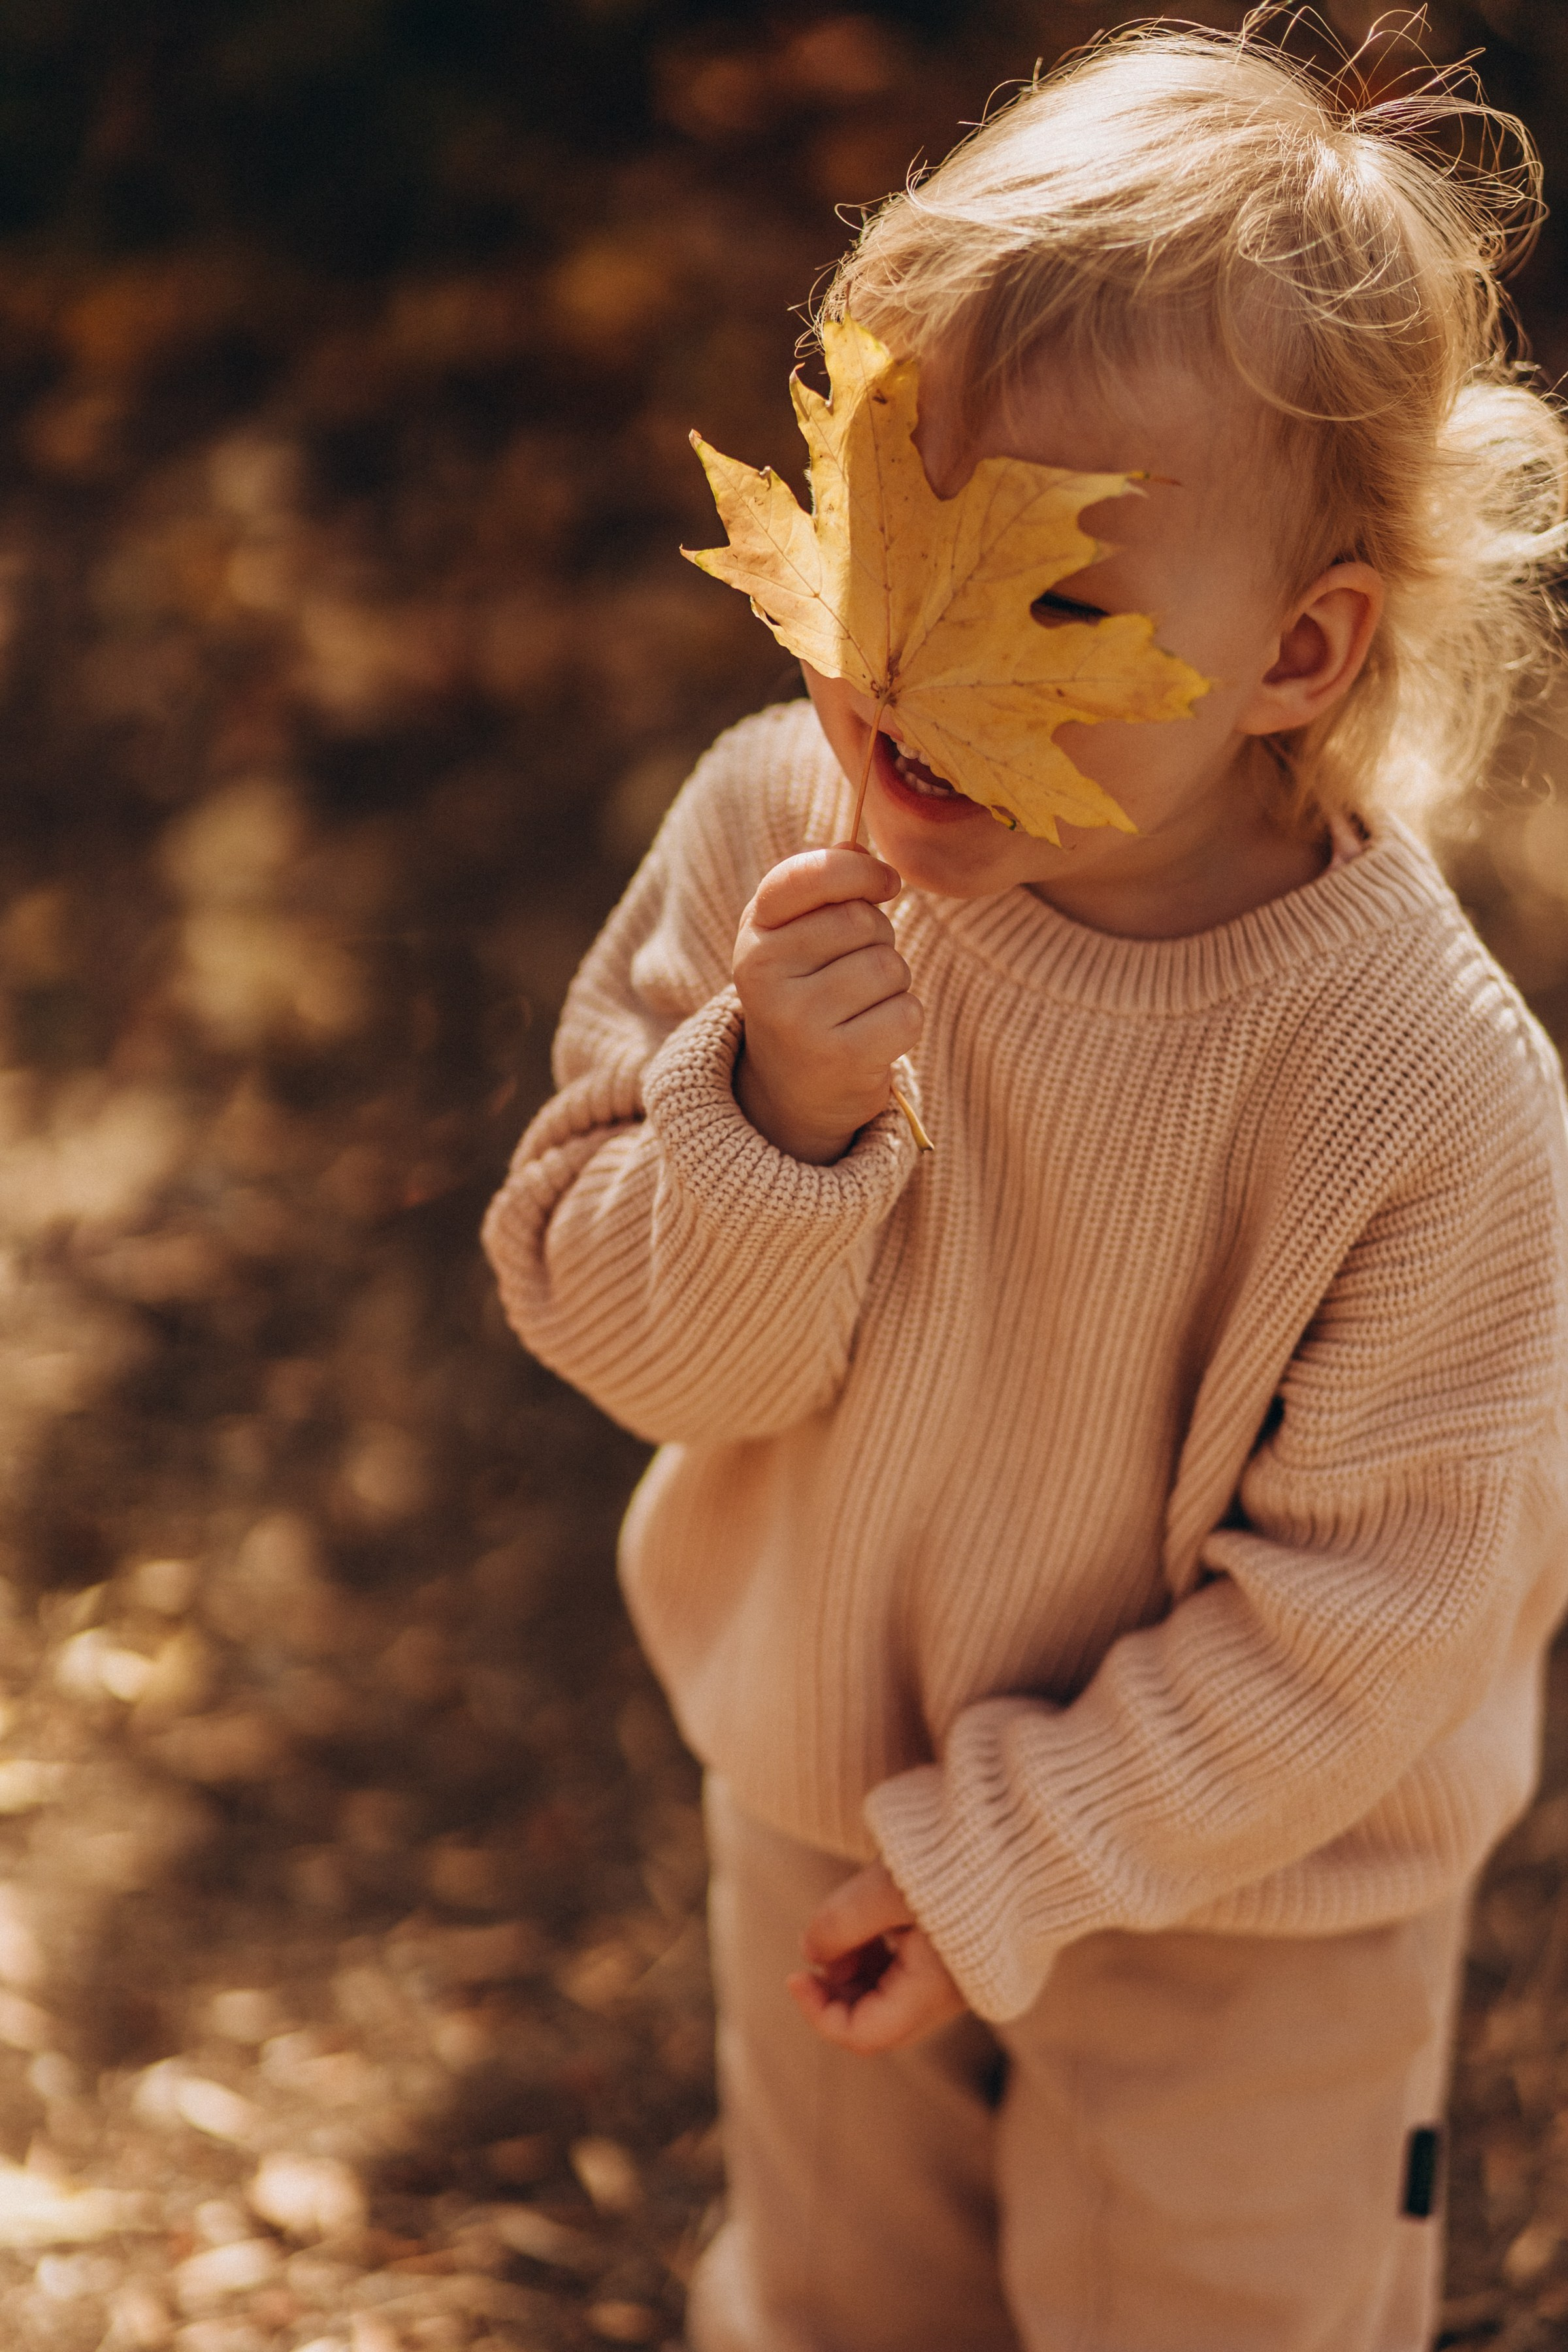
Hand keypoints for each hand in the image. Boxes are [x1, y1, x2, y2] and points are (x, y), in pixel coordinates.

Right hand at [732, 845, 922, 1164]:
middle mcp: (764, 974)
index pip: (808, 875)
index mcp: (754, 935)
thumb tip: (856, 845)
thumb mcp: (794, 938)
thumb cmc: (806, 995)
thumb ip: (821, 886)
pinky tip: (874, 1037)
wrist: (792, 1091)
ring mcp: (798, 1018)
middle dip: (878, 939)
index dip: (859, 870)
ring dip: (894, 983)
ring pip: (889, 966)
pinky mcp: (839, 1057)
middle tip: (856, 971)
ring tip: (862, 1007)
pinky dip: (904, 1021)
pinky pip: (907, 1012)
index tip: (885, 883)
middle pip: (862, 921)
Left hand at [786, 1861, 965, 2053]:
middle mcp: (948, 1995)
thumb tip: (810, 1952)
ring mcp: (956, 1974)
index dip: (818, 2012)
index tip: (795, 1973)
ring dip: (857, 1966)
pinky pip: (908, 1968)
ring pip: (890, 1993)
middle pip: (875, 2018)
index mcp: (931, 1991)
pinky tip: (873, 1914)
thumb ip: (838, 1925)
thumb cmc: (954, 1861)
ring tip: (849, 1919)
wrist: (1022, 1832)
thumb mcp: (882, 1890)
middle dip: (837, 1989)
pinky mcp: (960, 1950)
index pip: (862, 2035)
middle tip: (821, 1944)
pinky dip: (880, 1950)